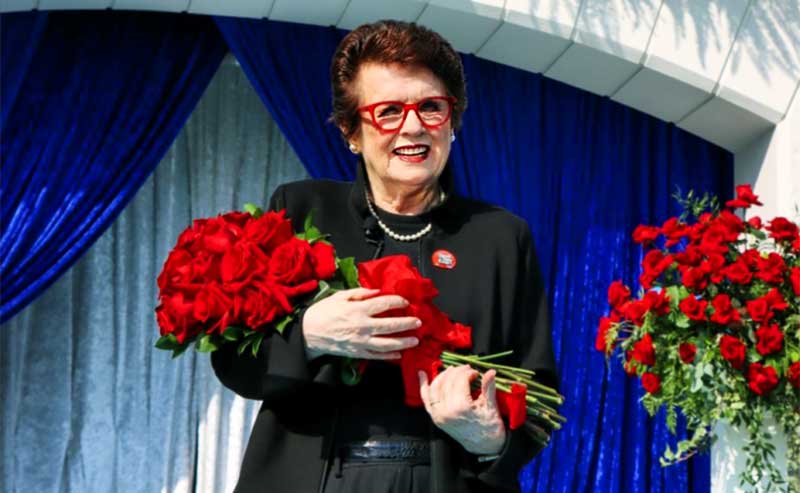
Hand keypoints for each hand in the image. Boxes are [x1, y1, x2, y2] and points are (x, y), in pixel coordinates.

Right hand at [302, 288, 420, 359]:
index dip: (397, 301)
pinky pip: (376, 355)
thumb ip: (360, 292)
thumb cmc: (323, 312)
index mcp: (357, 309)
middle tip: (418, 322)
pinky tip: (399, 354)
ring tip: (415, 340)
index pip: (383, 304)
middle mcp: (362, 326)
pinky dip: (388, 356)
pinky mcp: (357, 352)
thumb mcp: (340, 296)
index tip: (405, 301)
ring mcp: (360, 341)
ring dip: (403, 342)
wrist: (309, 333)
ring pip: (387, 343)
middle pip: (390, 325)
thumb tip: (377, 291)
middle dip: (407, 323)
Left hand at [418, 365, 505, 454]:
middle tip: (466, 369)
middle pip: (447, 382)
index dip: (468, 372)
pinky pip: (426, 400)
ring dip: (442, 376)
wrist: (484, 447)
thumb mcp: (490, 407)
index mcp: (460, 407)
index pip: (460, 380)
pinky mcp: (436, 418)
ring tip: (451, 370)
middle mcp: (446, 411)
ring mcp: (438, 415)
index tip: (475, 373)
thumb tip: (490, 372)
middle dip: (457, 372)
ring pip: (435, 388)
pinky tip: (422, 375)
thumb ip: (488, 387)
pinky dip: (423, 387)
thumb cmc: (489, 429)